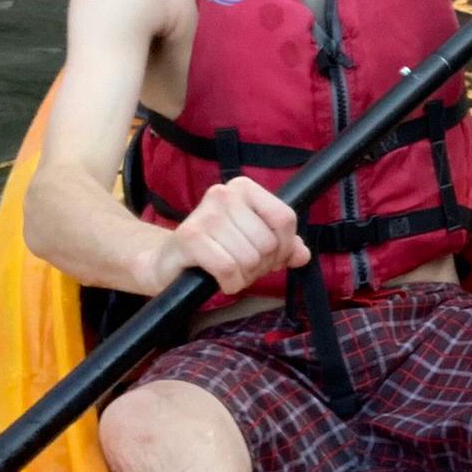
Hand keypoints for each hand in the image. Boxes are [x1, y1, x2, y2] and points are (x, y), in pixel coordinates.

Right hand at [154, 176, 309, 297]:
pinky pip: (228, 268)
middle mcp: (224, 194)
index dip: (284, 247)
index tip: (272, 259)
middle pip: (267, 242)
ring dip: (244, 277)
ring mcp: (205, 215)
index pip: (284, 218)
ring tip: (231, 273)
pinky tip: (221, 281)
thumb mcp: (253, 243)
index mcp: (244, 188)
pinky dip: (230, 283)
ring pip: (249, 258)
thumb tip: (303, 255)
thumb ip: (283, 247)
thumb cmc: (216, 249)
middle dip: (261, 266)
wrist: (169, 260)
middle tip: (245, 268)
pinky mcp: (189, 238)